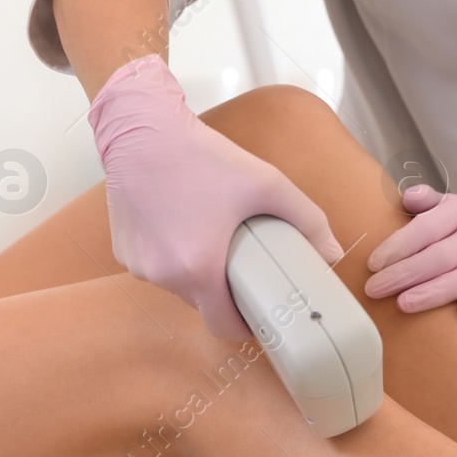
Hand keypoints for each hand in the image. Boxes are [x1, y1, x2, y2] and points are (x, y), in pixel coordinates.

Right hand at [87, 55, 343, 338]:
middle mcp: (163, 274)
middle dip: (224, 295)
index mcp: (198, 268)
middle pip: (202, 306)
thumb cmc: (203, 157)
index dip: (244, 328)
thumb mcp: (267, 184)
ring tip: (214, 244)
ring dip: (197, 275)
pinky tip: (183, 230)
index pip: (223, 327)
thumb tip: (334, 253)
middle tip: (243, 271)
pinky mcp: (123, 251)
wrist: (141, 128)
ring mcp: (138, 264)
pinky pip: (154, 268)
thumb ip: (308, 220)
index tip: (257, 316)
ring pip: (177, 287)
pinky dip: (171, 259)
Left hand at [363, 186, 456, 313]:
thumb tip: (408, 196)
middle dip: (406, 274)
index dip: (399, 246)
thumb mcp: (445, 208)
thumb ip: (425, 201)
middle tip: (375, 289)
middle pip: (442, 256)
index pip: (427, 228)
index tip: (373, 264)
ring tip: (403, 304)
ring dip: (433, 293)